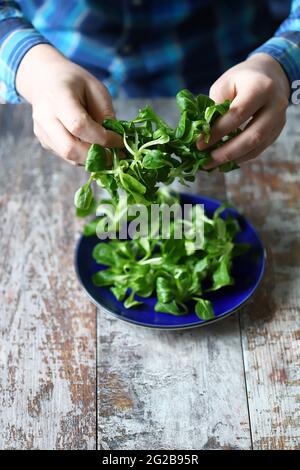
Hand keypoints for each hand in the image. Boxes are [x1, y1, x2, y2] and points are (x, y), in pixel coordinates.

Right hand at [16, 44, 122, 163]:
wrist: (45, 81)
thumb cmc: (74, 83)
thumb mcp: (96, 89)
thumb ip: (105, 114)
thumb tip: (115, 141)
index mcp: (58, 98)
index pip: (79, 126)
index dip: (102, 138)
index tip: (121, 141)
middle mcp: (45, 118)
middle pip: (70, 149)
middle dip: (97, 156)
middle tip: (116, 156)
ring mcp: (43, 133)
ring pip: (69, 157)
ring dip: (92, 159)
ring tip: (108, 152)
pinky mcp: (46, 143)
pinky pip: (68, 156)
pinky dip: (84, 156)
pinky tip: (94, 147)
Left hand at [197, 53, 289, 166]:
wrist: (270, 75)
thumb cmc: (242, 79)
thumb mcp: (225, 84)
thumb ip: (215, 106)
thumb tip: (202, 133)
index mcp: (261, 88)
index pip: (238, 114)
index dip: (218, 132)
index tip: (199, 143)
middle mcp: (275, 105)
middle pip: (253, 136)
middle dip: (227, 152)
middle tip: (207, 160)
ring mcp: (279, 121)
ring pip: (257, 147)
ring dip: (233, 158)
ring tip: (212, 164)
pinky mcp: (277, 132)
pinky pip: (259, 150)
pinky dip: (240, 157)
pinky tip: (225, 161)